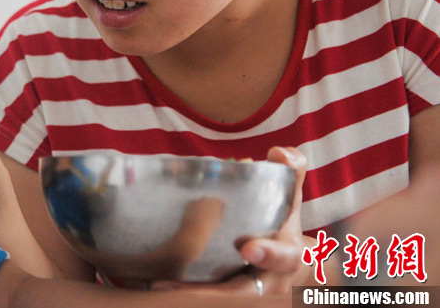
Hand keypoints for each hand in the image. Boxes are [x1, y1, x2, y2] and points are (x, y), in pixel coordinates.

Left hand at [151, 146, 309, 295]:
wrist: (290, 262)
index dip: (268, 254)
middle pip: (242, 291)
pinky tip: (157, 285)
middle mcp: (270, 283)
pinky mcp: (229, 296)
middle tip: (173, 283)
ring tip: (158, 285)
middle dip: (211, 289)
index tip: (248, 247)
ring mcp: (248, 293)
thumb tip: (280, 153)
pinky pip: (209, 299)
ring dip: (191, 295)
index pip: (283, 257)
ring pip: (222, 299)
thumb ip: (290, 172)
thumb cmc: (284, 223)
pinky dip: (186, 294)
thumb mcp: (290, 198)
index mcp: (289, 257)